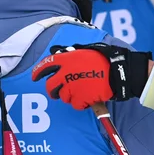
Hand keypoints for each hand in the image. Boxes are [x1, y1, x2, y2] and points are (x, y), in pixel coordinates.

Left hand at [31, 43, 151, 109]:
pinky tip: (89, 97)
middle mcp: (66, 73)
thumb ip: (70, 52)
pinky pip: (76, 104)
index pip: (46, 65)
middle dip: (53, 91)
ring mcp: (72, 87)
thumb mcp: (86, 50)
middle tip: (57, 92)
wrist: (118, 71)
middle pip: (50, 86)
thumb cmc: (105, 59)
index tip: (35, 77)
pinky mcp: (80, 98)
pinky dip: (82, 103)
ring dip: (70, 96)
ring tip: (82, 91)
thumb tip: (56, 52)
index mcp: (67, 59)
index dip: (38, 72)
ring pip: (63, 97)